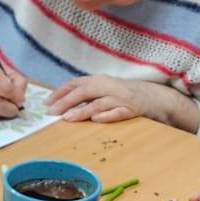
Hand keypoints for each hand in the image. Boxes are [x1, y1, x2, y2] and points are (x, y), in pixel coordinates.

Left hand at [45, 75, 174, 123]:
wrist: (152, 96)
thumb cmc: (122, 94)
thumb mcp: (103, 89)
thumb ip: (85, 93)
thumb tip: (62, 102)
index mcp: (98, 80)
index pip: (75, 84)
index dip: (60, 92)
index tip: (46, 103)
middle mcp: (108, 86)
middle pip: (84, 92)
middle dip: (66, 101)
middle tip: (52, 112)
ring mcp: (120, 98)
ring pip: (98, 103)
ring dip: (82, 111)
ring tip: (68, 118)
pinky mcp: (131, 109)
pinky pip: (117, 112)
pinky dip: (106, 116)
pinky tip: (96, 120)